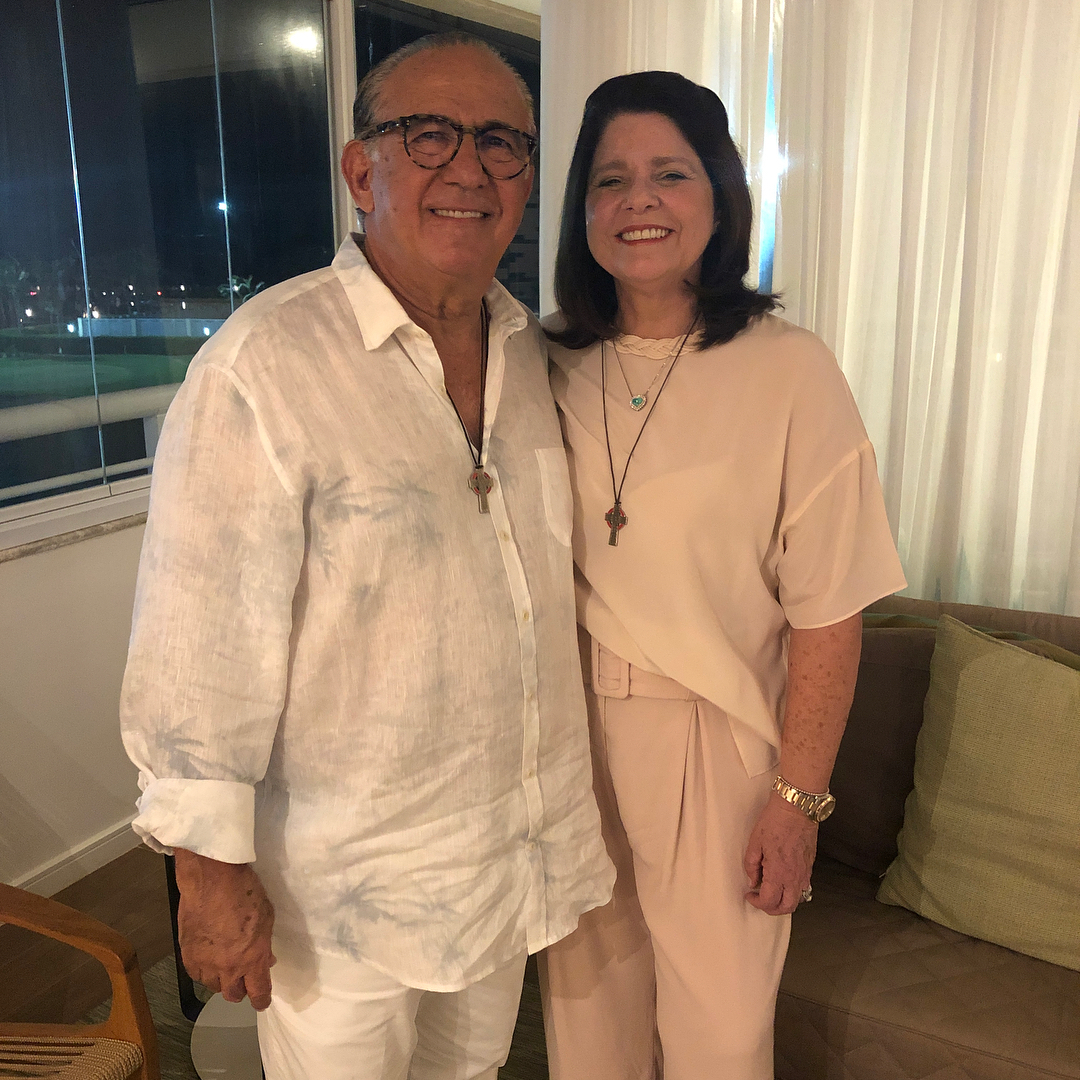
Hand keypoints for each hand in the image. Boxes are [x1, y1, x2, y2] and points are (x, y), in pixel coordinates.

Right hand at [173, 849, 275, 1009]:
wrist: (212, 881)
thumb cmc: (245, 893)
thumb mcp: (267, 917)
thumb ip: (264, 944)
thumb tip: (265, 959)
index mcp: (252, 959)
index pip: (258, 992)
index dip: (261, 1000)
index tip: (262, 1002)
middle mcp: (228, 967)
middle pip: (233, 994)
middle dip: (240, 990)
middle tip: (243, 979)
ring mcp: (205, 963)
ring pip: (213, 986)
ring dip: (221, 980)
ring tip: (224, 966)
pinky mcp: (187, 955)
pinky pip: (196, 973)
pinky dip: (203, 970)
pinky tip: (207, 959)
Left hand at [743, 792, 817, 914]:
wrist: (796, 808)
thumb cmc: (775, 820)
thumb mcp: (755, 842)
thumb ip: (751, 865)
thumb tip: (753, 880)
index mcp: (779, 872)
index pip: (769, 901)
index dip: (757, 902)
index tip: (750, 894)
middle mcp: (794, 876)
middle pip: (787, 907)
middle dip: (772, 908)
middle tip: (761, 899)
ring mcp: (805, 872)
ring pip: (797, 899)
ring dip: (784, 900)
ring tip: (771, 888)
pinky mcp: (810, 865)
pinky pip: (803, 886)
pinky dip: (793, 889)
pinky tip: (783, 878)